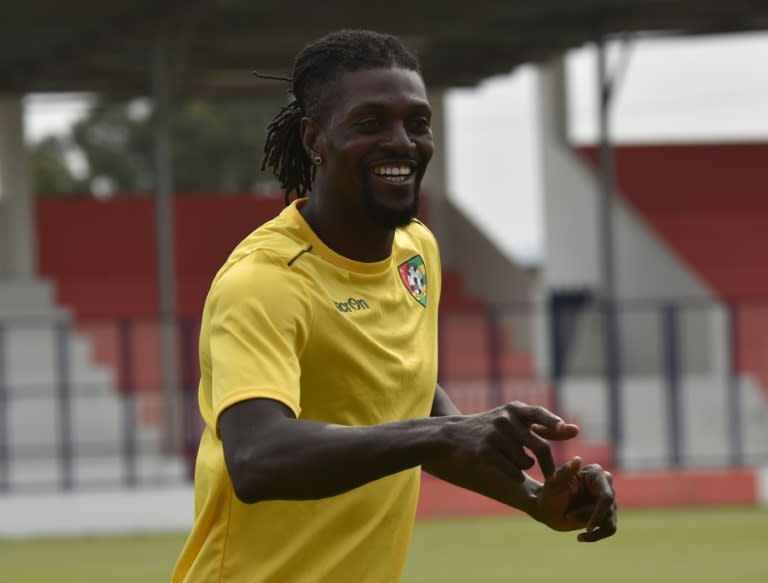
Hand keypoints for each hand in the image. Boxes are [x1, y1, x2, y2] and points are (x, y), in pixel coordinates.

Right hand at [438, 401, 579, 481]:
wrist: (452, 436)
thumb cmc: (492, 429)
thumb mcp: (514, 422)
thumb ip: (543, 426)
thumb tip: (574, 430)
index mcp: (515, 409)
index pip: (540, 414)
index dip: (555, 423)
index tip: (568, 430)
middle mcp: (506, 419)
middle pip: (540, 446)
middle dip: (549, 465)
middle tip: (552, 476)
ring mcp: (495, 434)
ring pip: (525, 461)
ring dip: (525, 467)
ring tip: (516, 463)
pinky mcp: (486, 451)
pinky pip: (512, 470)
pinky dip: (517, 476)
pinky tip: (513, 474)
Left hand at [535, 457, 616, 541]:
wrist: (546, 508)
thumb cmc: (549, 493)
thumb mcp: (554, 483)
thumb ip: (565, 471)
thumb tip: (578, 459)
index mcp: (595, 473)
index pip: (606, 495)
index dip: (598, 512)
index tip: (588, 527)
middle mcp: (605, 484)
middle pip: (607, 509)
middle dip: (587, 516)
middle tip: (568, 515)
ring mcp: (608, 500)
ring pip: (608, 520)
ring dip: (587, 524)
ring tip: (569, 518)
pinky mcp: (607, 513)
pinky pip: (610, 529)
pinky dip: (596, 536)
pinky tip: (580, 537)